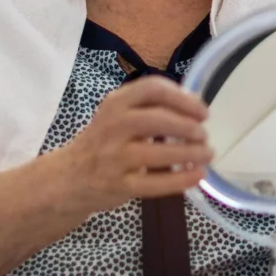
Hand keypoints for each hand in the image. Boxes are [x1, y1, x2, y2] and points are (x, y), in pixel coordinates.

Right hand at [62, 75, 211, 204]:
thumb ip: (150, 106)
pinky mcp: (118, 185)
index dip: (183, 99)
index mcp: (116, 103)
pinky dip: (181, 179)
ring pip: (158, 154)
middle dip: (189, 127)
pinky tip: (197, 175)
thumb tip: (195, 104)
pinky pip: (155, 183)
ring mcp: (113, 158)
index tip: (202, 112)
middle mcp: (112, 126)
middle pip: (158, 120)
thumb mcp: (118, 115)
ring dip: (190, 153)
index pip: (152, 89)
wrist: (69, 178)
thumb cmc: (103, 142)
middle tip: (204, 135)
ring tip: (207, 154)